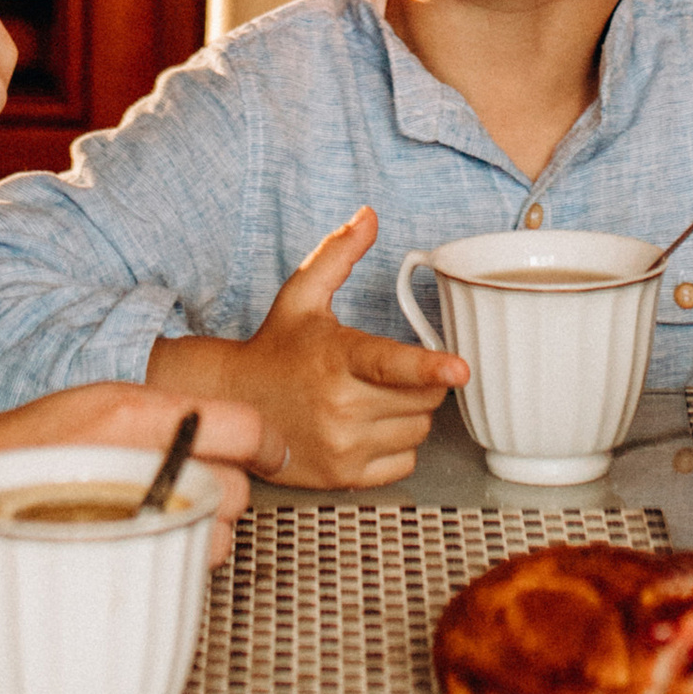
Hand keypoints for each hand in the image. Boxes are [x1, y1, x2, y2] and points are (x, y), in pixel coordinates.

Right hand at [0, 382, 266, 574]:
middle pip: (238, 485)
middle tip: (187, 502)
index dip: (263, 444)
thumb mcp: (70, 421)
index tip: (267, 454)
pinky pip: (180, 571)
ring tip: (154, 533)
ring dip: (204, 537)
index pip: (237, 422)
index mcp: (124, 409)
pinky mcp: (107, 561)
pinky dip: (176, 570)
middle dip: (226, 497)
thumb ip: (136, 429)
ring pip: (219, 534)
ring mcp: (122, 515)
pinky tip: (139, 559)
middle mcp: (132, 456)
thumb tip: (201, 447)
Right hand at [181, 208, 467, 489]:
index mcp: (336, 358)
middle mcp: (340, 406)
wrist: (232, 404)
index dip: (430, 366)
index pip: (391, 364)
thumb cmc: (275, 349)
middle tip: (390, 372)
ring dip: (409, 413)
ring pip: (418, 430)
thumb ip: (338, 254)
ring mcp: (342, 446)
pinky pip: (404, 463)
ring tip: (372, 398)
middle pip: (424, 399)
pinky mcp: (343, 477)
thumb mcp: (302, 295)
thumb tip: (369, 216)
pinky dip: (396, 446)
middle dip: (422, 382)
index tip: (460, 369)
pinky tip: (366, 428)